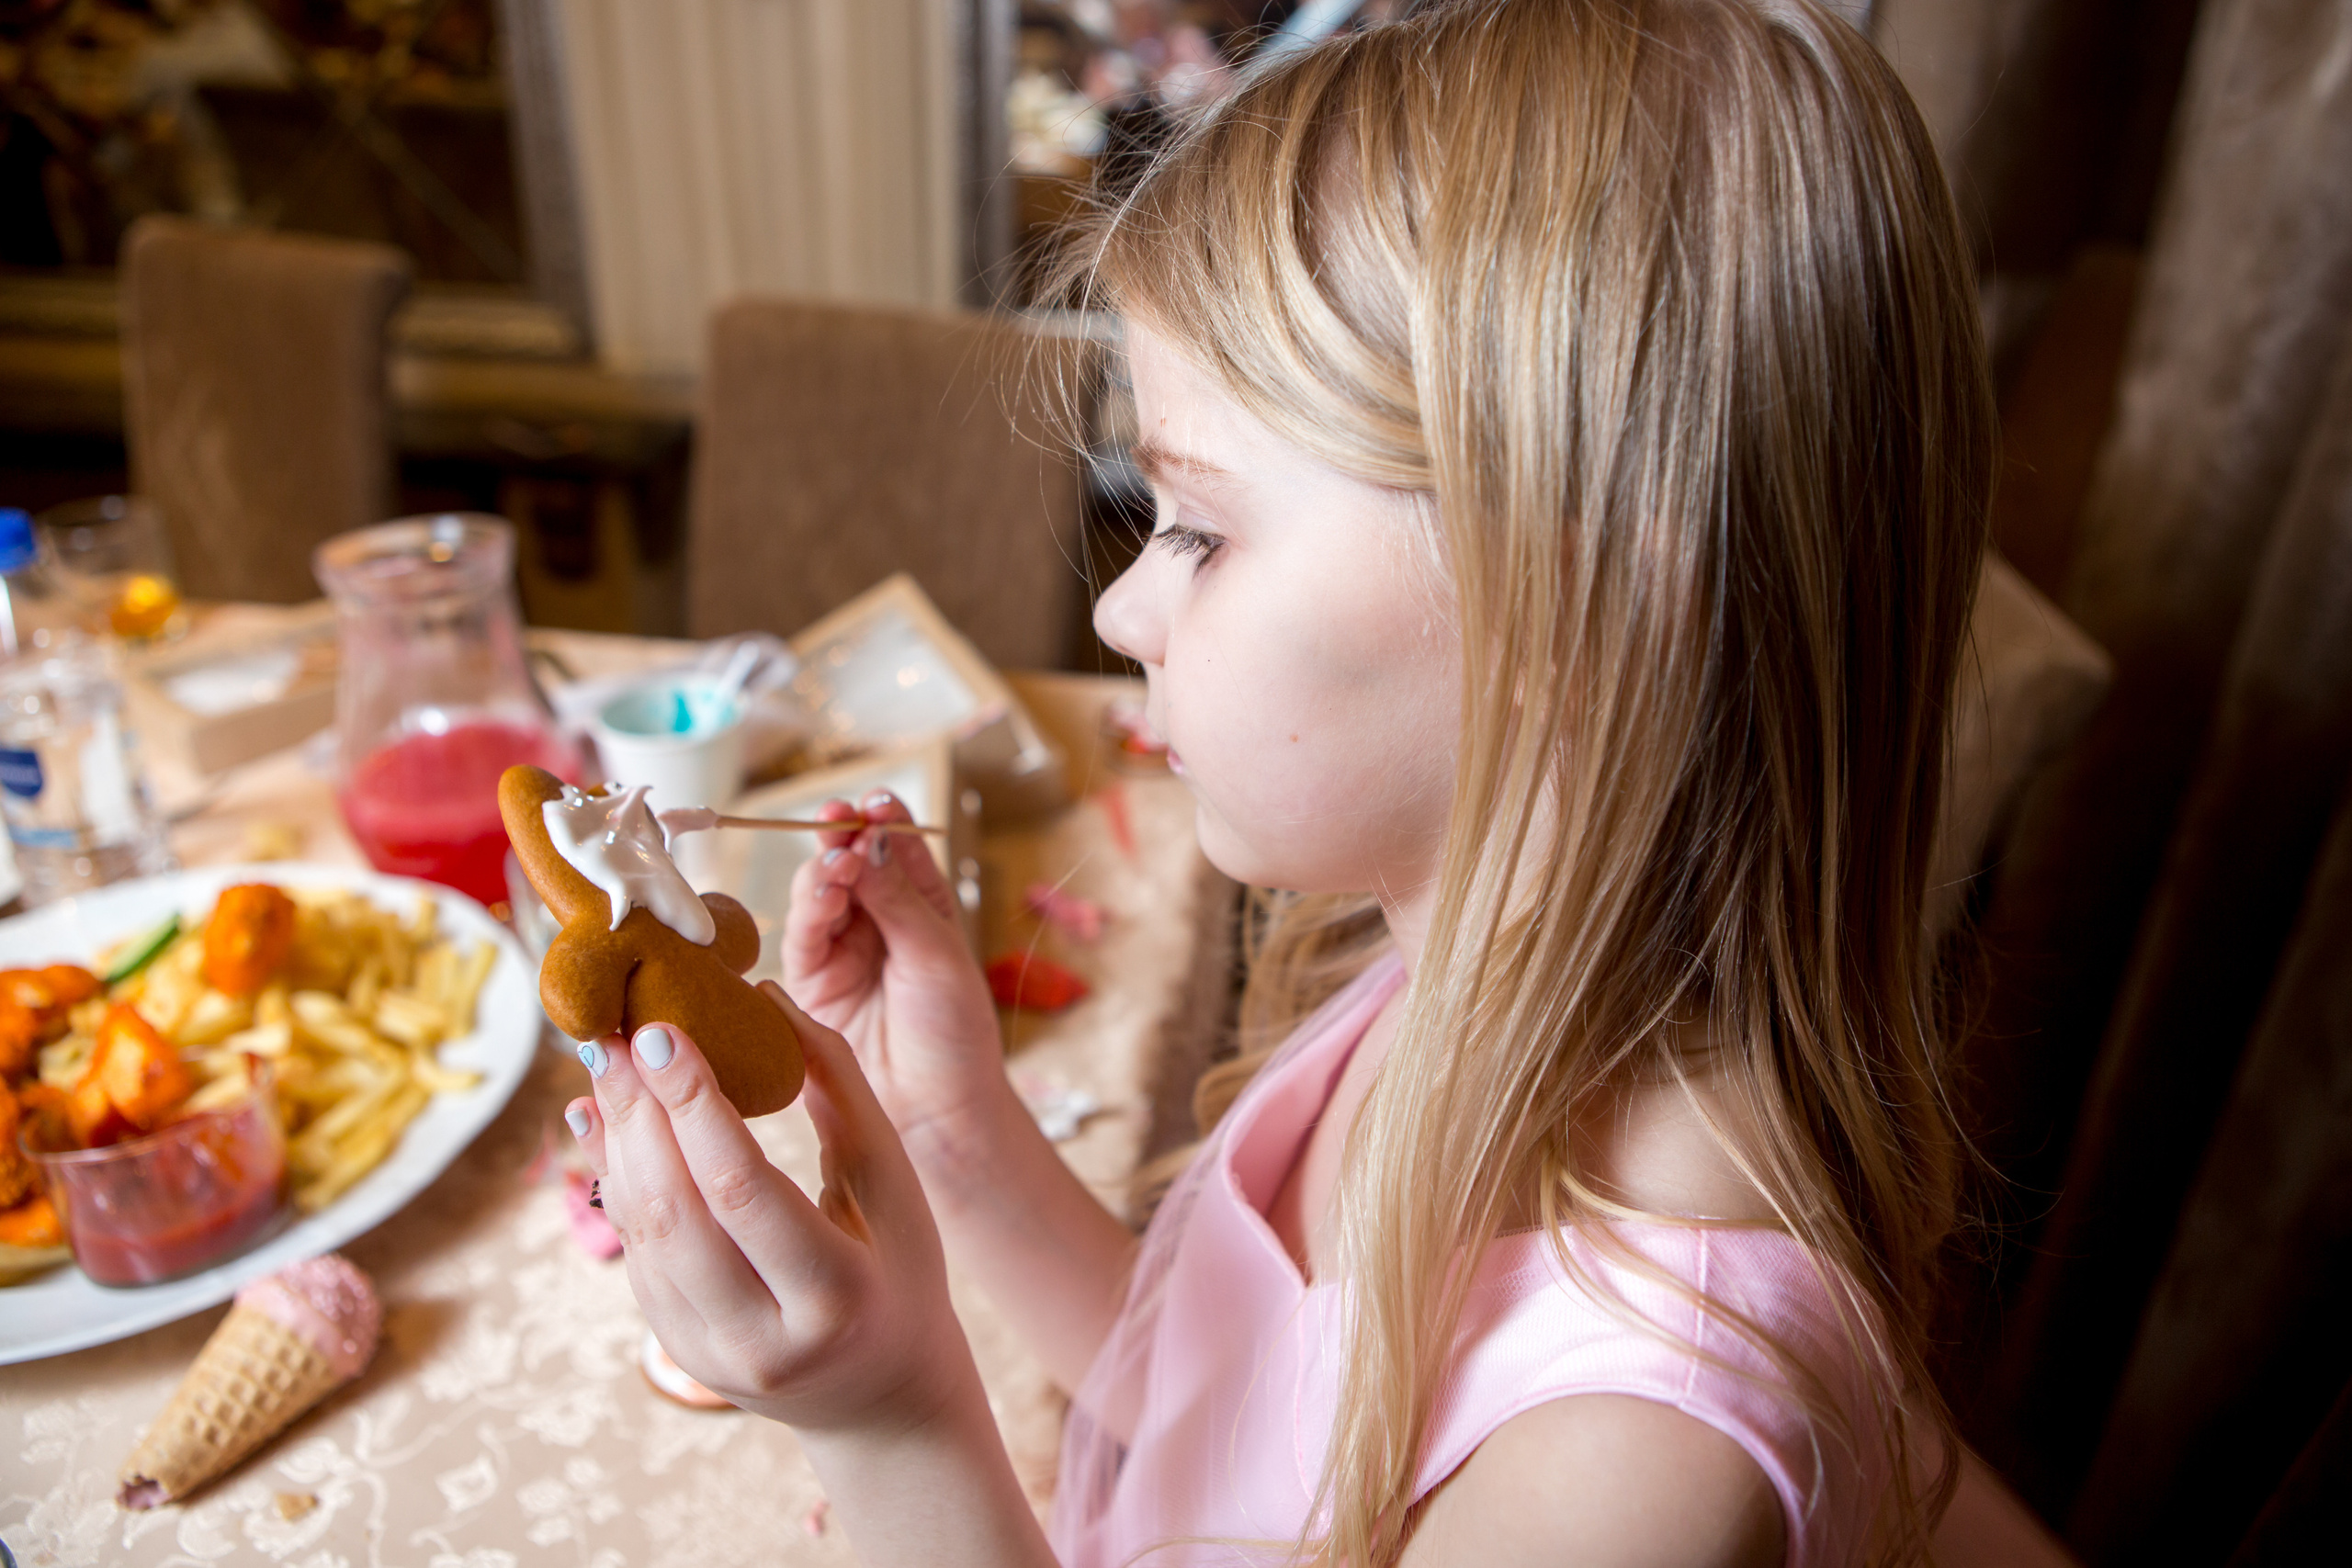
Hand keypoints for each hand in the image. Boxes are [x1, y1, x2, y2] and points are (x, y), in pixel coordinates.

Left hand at [565, 985, 972, 1433]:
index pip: (743, 1190)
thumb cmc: (900, 1269)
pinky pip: (636, 1254)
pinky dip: (616, 1181)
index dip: (695, 1106)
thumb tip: (766, 996)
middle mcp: (763, 1338)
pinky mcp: (677, 1351)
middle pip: (676, 1211)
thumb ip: (839, 1088)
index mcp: (834, 1296)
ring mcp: (710, 1355)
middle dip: (638, 1114)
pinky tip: (605, 1122)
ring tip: (605, 1065)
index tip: (662, 1031)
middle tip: (615, 1035)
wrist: (880, 1395)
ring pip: (643, 1234)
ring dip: (615, 1142)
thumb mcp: (892, 1183)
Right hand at [782, 791, 1007, 1156]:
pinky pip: (803, 933)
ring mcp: (842, 947)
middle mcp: (878, 918)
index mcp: (922, 902)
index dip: (882, 820)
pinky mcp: (813, 979)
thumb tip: (869, 841)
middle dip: (842, 836)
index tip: (876, 804)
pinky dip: (810, 909)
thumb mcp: (937, 953)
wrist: (937, 1105)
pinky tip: (823, 896)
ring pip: (821, 892)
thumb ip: (898, 899)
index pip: (895, 846)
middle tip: (839, 820)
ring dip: (825, 872)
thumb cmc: (954, 1028)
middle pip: (850, 860)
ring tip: (838, 865)